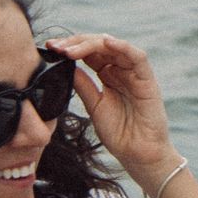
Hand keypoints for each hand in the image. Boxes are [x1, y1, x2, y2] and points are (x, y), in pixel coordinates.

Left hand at [50, 33, 175, 185]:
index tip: (50, 48)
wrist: (137, 155)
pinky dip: (123, 46)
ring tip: (72, 49)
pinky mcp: (147, 80)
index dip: (70, 47)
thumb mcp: (93, 105)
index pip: (89, 52)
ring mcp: (134, 73)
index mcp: (108, 75)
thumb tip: (65, 65)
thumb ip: (83, 85)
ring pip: (115, 46)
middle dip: (76, 42)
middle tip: (57, 46)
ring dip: (92, 44)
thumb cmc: (118, 133)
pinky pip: (137, 57)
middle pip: (99, 45)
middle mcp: (121, 70)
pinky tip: (106, 42)